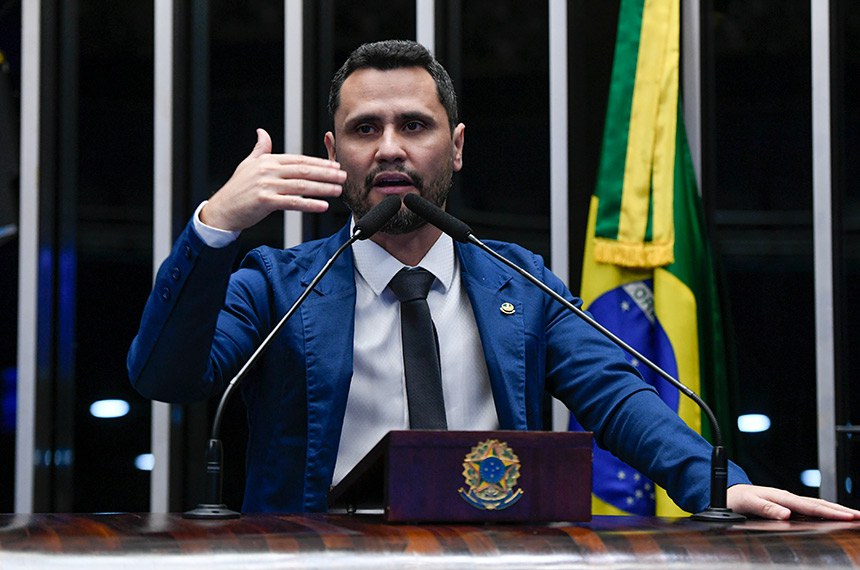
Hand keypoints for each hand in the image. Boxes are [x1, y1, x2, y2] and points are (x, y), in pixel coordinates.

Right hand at [201, 128, 345, 231]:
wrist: (222, 210)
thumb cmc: (236, 189)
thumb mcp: (247, 164)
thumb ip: (260, 149)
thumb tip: (262, 132)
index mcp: (268, 161)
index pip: (299, 160)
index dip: (318, 162)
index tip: (334, 165)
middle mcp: (268, 171)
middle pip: (304, 170)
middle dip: (326, 173)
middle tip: (343, 175)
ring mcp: (267, 185)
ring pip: (301, 185)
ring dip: (322, 188)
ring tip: (337, 190)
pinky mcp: (265, 201)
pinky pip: (292, 202)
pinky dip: (309, 204)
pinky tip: (322, 205)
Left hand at [727, 484, 859, 519]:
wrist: (728, 493)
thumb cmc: (736, 498)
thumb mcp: (748, 503)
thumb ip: (766, 509)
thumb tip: (785, 515)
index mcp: (781, 497)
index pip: (810, 506)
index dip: (830, 512)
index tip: (847, 516)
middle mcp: (787, 497)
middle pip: (819, 503)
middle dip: (840, 509)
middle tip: (859, 516)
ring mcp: (788, 500)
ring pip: (816, 505)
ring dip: (835, 509)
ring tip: (853, 515)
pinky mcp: (787, 504)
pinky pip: (810, 508)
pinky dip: (824, 511)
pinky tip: (832, 515)